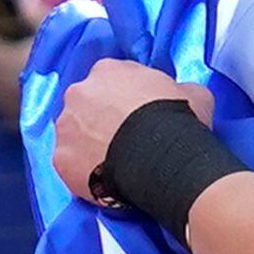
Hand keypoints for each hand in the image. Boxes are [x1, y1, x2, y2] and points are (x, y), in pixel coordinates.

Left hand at [53, 59, 206, 202]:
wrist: (163, 158)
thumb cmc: (179, 120)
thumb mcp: (192, 93)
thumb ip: (179, 88)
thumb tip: (182, 94)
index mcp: (107, 70)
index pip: (110, 81)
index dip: (123, 100)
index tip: (135, 116)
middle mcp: (78, 92)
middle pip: (85, 107)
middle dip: (99, 121)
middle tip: (122, 142)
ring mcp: (65, 127)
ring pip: (73, 136)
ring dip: (88, 147)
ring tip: (113, 165)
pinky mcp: (61, 160)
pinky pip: (70, 167)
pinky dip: (83, 174)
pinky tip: (103, 183)